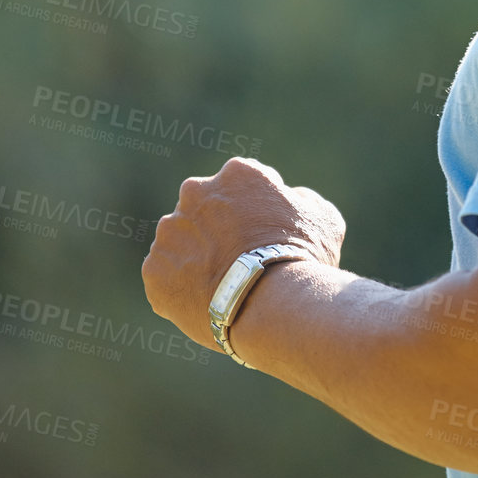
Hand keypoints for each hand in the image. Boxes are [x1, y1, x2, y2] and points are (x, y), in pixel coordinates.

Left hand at [141, 157, 345, 349]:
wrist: (272, 305)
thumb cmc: (302, 258)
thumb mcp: (323, 216)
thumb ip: (301, 200)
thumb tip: (293, 200)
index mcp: (237, 173)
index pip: (244, 185)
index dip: (258, 210)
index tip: (267, 233)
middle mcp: (195, 192)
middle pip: (205, 209)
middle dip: (218, 229)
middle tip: (240, 259)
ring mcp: (170, 232)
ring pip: (181, 243)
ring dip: (196, 257)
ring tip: (223, 287)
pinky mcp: (153, 271)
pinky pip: (165, 277)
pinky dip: (181, 288)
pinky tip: (207, 302)